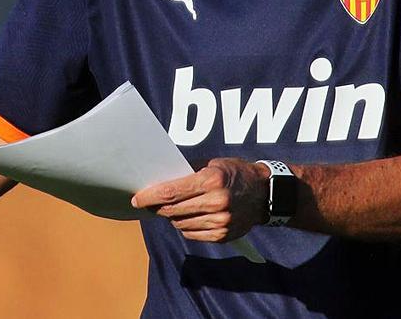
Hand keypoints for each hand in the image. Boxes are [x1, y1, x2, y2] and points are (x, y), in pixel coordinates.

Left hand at [131, 158, 269, 242]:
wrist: (264, 193)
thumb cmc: (234, 173)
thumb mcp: (212, 163)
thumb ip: (186, 172)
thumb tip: (158, 180)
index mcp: (211, 180)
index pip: (171, 192)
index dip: (149, 197)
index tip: (137, 199)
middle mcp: (216, 202)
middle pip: (173, 210)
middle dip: (157, 207)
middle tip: (148, 203)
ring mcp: (220, 221)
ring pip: (180, 224)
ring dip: (172, 217)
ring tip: (172, 208)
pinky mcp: (222, 236)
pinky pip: (192, 234)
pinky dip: (185, 226)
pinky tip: (188, 217)